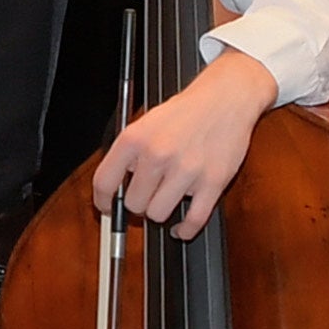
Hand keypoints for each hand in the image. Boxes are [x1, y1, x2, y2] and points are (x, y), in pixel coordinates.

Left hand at [98, 51, 282, 233]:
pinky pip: (193, 220)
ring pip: (158, 215)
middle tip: (148, 194)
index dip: (102, 201)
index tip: (107, 206)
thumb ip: (129, 154)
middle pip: (133, 204)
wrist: (226, 98)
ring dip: (161, 212)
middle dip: (138, 203)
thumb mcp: (145, 123)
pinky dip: (185, 230)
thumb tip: (114, 188)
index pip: (104, 182)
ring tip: (167, 198)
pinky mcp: (213, 182)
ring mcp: (186, 170)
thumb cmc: (185, 112)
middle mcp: (158, 154)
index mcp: (135, 139)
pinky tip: (181, 227)